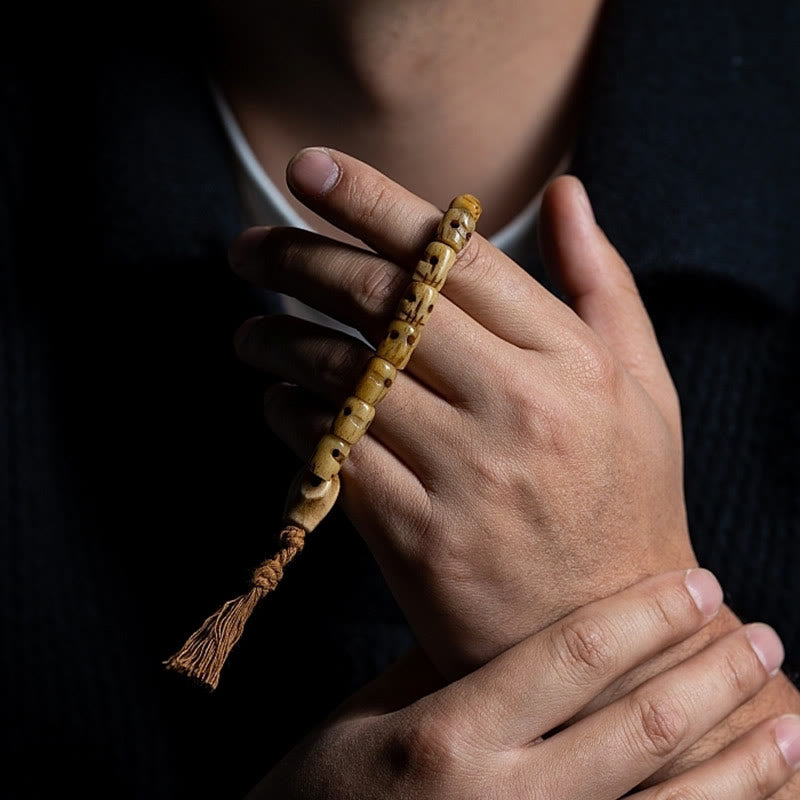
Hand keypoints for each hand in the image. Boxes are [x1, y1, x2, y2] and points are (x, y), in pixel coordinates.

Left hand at [230, 147, 694, 677]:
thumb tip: (567, 191)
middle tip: (249, 247)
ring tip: (251, 329)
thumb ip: (603, 283)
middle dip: (299, 259)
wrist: (604, 630)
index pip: (455, 255)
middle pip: (385, 304)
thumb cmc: (625, 499)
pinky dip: (290, 418)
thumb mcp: (644, 386)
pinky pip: (333, 456)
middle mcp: (520, 410)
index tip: (308, 170)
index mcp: (573, 362)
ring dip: (278, 340)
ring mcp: (466, 477)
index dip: (373, 202)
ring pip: (344, 377)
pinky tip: (279, 402)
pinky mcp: (419, 538)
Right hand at [246, 571, 798, 798]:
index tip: (696, 582)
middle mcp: (502, 799)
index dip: (644, 614)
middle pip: (638, 724)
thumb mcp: (365, 717)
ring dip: (742, 763)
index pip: (571, 655)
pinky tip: (755, 799)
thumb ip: (442, 670)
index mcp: (449, 735)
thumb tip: (511, 626)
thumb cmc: (319, 796)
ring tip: (791, 719)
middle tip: (762, 636)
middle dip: (712, 675)